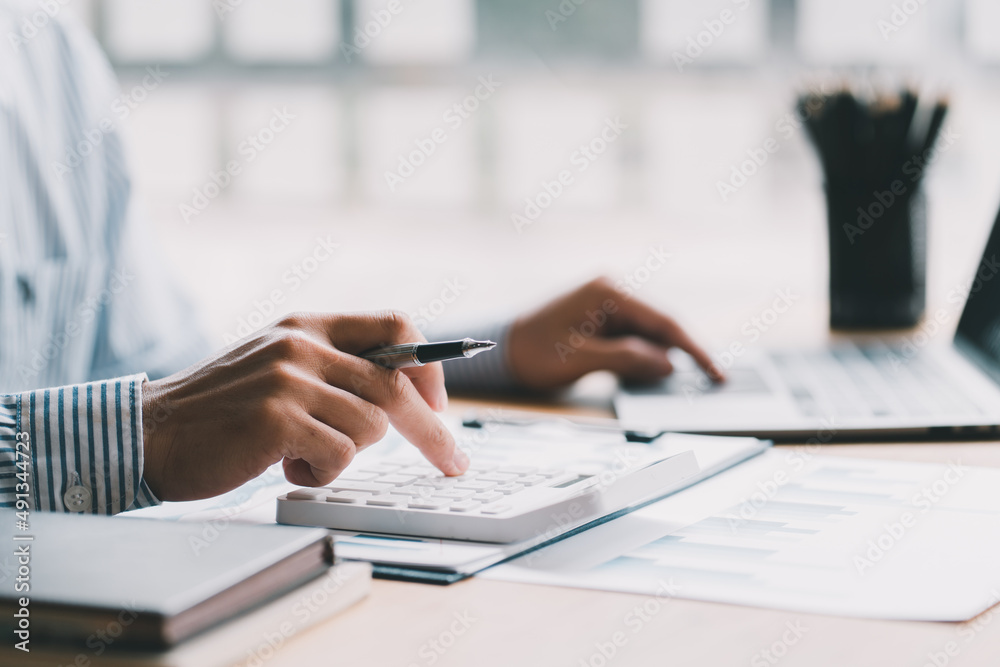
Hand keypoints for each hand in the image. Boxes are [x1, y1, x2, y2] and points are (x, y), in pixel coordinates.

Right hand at [141, 312, 466, 501]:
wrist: (152, 433)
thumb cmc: (224, 410)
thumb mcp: (279, 366)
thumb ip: (334, 368)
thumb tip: (405, 391)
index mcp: (308, 325)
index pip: (395, 325)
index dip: (430, 364)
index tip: (439, 403)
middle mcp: (302, 345)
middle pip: (397, 384)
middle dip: (432, 430)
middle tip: (453, 462)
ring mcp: (288, 380)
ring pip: (370, 427)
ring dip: (348, 455)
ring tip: (304, 454)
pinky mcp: (276, 420)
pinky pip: (338, 456)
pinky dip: (321, 473)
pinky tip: (286, 466)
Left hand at [506, 277, 724, 390]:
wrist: (500, 349)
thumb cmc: (532, 352)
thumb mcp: (579, 360)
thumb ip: (626, 359)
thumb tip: (668, 364)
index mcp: (608, 292)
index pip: (664, 322)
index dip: (695, 349)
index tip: (716, 373)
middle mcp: (613, 290)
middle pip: (662, 326)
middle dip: (680, 355)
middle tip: (707, 384)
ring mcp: (610, 303)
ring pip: (651, 334)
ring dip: (660, 358)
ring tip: (668, 383)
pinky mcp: (605, 318)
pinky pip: (636, 338)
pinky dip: (644, 357)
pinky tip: (644, 375)